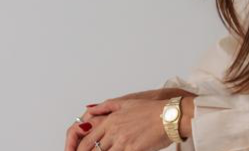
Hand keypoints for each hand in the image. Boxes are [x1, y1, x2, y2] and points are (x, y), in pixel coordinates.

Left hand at [75, 98, 191, 150]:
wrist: (170, 115)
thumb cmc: (152, 110)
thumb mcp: (127, 102)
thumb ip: (106, 106)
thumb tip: (88, 109)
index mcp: (111, 119)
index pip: (86, 139)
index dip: (78, 149)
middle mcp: (114, 130)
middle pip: (92, 149)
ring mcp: (123, 141)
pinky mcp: (134, 149)